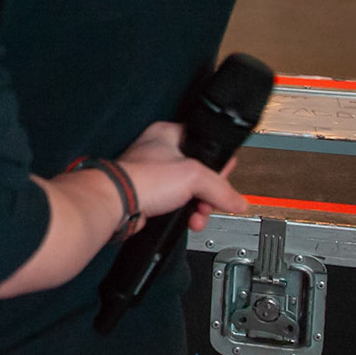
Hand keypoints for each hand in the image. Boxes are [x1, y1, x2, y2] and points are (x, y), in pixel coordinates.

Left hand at [113, 122, 247, 234]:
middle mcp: (160, 152)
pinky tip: (189, 221)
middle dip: (209, 193)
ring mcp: (154, 175)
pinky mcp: (151, 195)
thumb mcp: (193, 176)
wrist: (118, 205)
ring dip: (199, 207)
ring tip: (199, 215)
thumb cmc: (142, 179)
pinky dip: (185, 214)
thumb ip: (221, 188)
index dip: (217, 163)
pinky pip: (177, 204)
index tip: (223, 176)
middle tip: (210, 200)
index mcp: (168, 134)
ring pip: (189, 191)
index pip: (205, 143)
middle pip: (199, 172)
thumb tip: (237, 200)